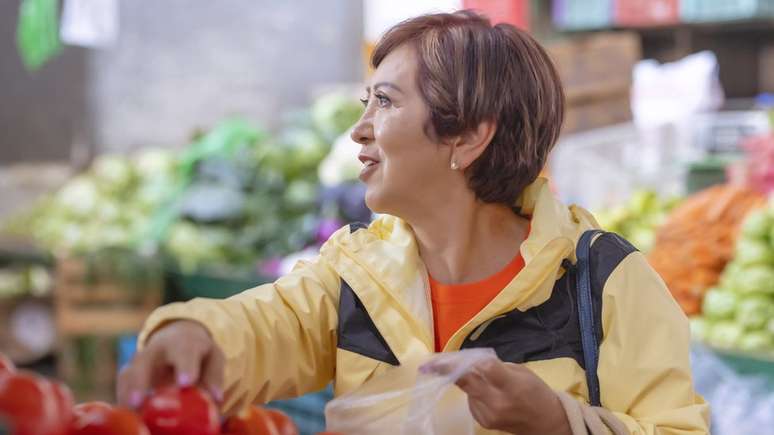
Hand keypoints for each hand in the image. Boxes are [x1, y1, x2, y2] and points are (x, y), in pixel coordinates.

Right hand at [117, 320, 224, 407]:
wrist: (177, 338)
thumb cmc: (199, 354)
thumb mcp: (213, 358)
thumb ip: (214, 376)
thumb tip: (215, 399)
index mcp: (183, 343)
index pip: (184, 351)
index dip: (184, 366)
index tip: (186, 382)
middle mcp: (156, 349)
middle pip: (144, 362)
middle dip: (140, 381)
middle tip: (139, 402)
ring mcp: (138, 361)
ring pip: (128, 375)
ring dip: (126, 396)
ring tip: (131, 417)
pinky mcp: (128, 375)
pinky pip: (122, 388)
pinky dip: (123, 403)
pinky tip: (130, 419)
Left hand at [421, 357, 571, 434]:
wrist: (545, 422)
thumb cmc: (536, 391)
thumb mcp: (521, 371)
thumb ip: (496, 366)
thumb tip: (471, 361)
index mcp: (511, 385)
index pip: (485, 369)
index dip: (469, 361)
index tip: (452, 356)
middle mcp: (497, 402)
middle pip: (466, 382)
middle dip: (446, 371)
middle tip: (427, 365)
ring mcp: (488, 414)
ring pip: (467, 390)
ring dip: (466, 380)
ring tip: (478, 376)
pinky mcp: (483, 422)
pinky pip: (471, 400)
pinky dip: (473, 392)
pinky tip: (486, 392)